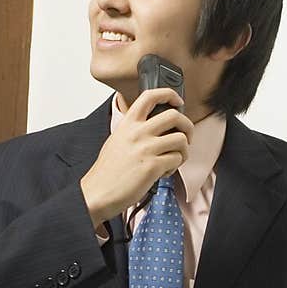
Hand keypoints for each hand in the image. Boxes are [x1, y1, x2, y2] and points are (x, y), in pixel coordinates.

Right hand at [80, 88, 193, 227]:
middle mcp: (138, 132)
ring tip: (172, 159)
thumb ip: (134, 130)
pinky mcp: (153, 166)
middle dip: (187, 126)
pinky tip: (162, 172)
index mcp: (128, 124)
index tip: (177, 102)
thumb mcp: (116, 140)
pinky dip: (174, 168)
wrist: (98, 192)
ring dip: (183, 151)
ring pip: (181, 140)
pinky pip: (176, 160)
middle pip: (174, 116)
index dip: (169, 95)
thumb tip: (156, 129)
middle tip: (186, 136)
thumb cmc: (107, 172)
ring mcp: (146, 148)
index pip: (150, 96)